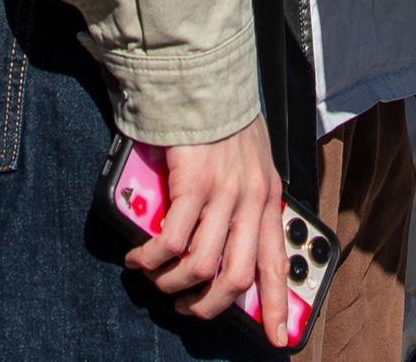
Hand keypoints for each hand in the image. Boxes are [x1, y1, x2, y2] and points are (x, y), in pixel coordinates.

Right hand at [122, 119, 294, 339]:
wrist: (206, 78)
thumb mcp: (252, 162)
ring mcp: (222, 194)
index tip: (276, 338)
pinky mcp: (192, 184)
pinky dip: (150, 258)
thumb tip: (227, 238)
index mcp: (268, 197)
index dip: (275, 306)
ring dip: (172, 284)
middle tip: (187, 307)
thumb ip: (245, 199)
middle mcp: (251, 200)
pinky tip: (138, 256)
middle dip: (209, 305)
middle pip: (237, 277)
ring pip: (200, 267)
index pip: (276, 263)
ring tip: (156, 278)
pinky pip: (170, 241)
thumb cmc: (224, 120)